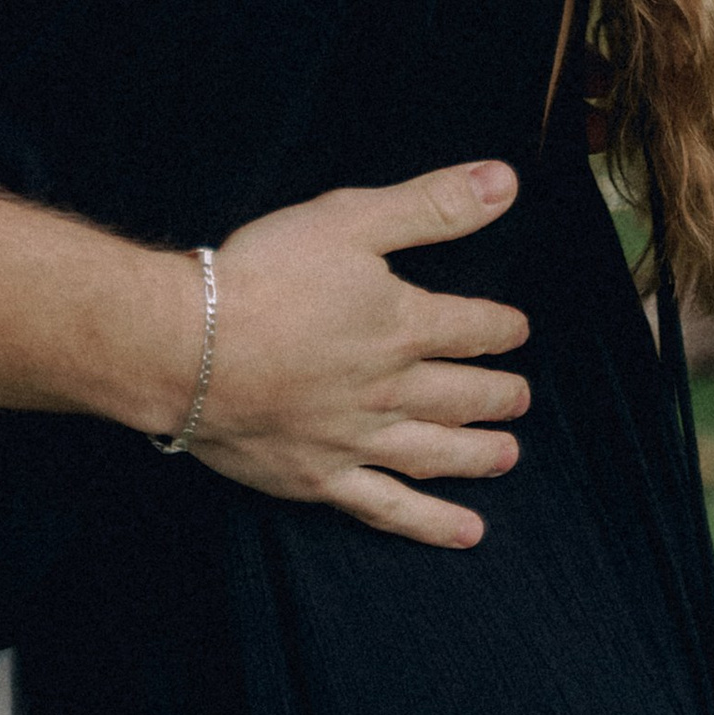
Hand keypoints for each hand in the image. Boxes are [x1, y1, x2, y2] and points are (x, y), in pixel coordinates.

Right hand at [185, 163, 528, 551]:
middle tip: (521, 397)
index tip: (516, 330)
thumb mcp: (353, 218)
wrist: (192, 348)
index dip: (499, 327)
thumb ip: (431, 204)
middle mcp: (390, 389)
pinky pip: (389, 507)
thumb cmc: (267, 276)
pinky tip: (466, 533)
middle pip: (459, 394)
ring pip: (435, 451)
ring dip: (478, 454)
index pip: (469, 327)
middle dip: (497, 394)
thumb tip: (506, 182)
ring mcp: (357, 440)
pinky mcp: (321, 477)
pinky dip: (432, 523)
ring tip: (508, 456)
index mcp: (401, 325)